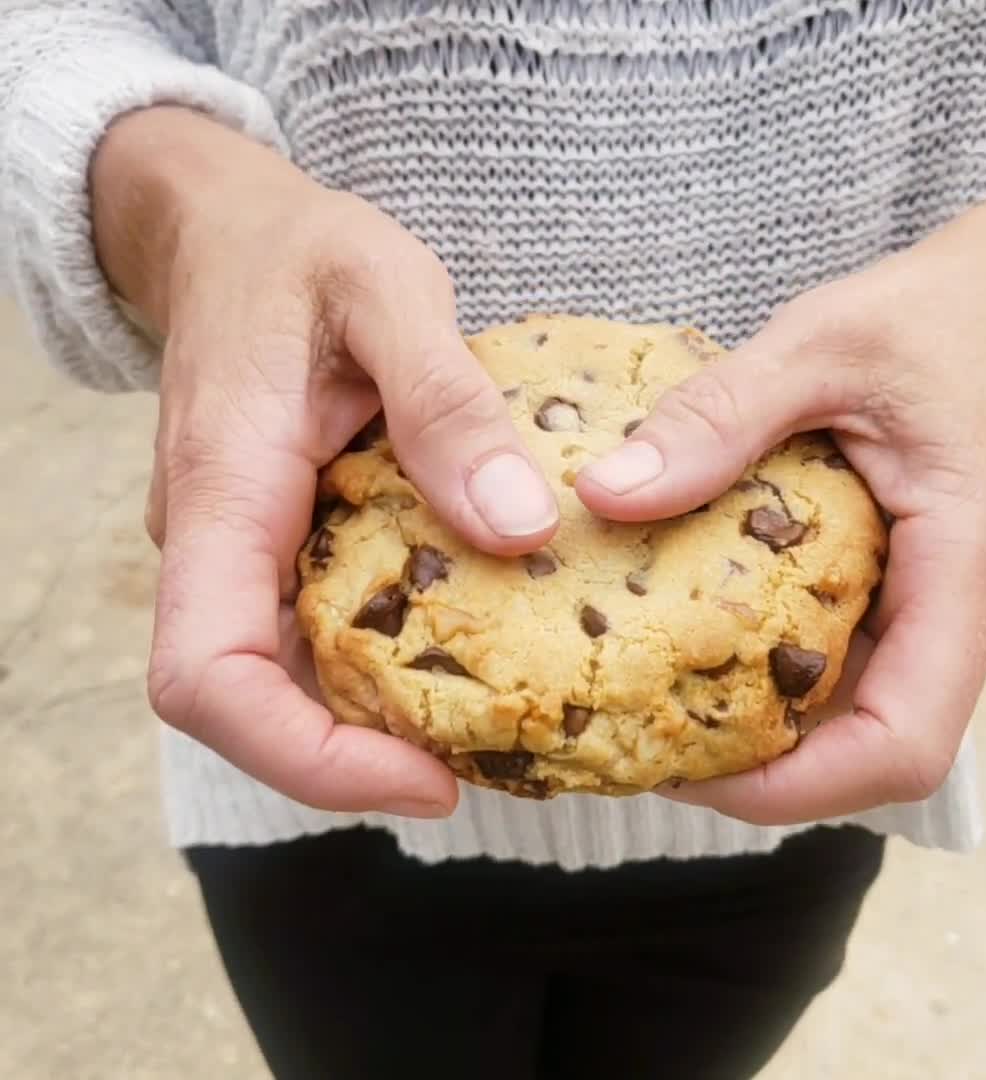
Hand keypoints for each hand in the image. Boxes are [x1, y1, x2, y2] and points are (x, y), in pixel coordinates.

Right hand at [93, 107, 557, 815]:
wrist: (233, 237)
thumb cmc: (299, 253)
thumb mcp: (384, 292)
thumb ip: (442, 401)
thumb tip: (516, 526)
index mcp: (222, 489)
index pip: (206, 677)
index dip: (302, 757)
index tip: (423, 780)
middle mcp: (216, 541)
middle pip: (248, 705)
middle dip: (353, 761)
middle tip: (480, 765)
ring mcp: (243, 550)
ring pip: (283, 680)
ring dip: (370, 725)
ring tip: (487, 723)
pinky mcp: (278, 543)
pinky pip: (313, 632)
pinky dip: (378, 668)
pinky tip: (461, 651)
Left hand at [577, 159, 985, 824]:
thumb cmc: (933, 315)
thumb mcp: (817, 348)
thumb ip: (716, 419)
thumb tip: (608, 495)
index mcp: (969, 560)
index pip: (903, 744)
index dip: (797, 788)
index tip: (688, 775)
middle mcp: (975, 606)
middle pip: (871, 746)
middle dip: (760, 764)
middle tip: (639, 736)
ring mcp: (956, 607)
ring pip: (863, 712)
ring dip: (767, 725)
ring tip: (655, 697)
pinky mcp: (926, 592)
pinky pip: (860, 662)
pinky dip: (784, 671)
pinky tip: (707, 641)